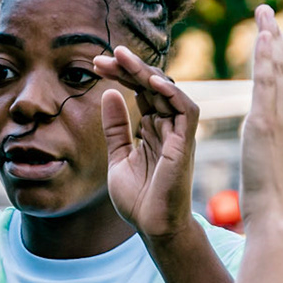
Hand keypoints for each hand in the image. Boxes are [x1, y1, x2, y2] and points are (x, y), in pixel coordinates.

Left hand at [95, 46, 199, 241]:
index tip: (96, 65)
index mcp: (152, 127)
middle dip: (128, 68)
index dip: (120, 75)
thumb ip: (116, 127)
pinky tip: (151, 82)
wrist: (153, 227)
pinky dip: (171, 93)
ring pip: (167, 91)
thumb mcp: (118, 156)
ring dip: (145, 72)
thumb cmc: (139, 198)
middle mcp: (168, 126)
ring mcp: (178, 133)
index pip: (139, 91)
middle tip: (105, 56)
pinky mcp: (186, 144)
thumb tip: (110, 94)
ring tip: (122, 58)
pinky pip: (186, 110)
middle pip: (152, 85)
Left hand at [238, 5, 282, 222]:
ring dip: (272, 38)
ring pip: (282, 68)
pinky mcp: (268, 123)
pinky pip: (268, 80)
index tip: (279, 40)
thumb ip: (281, 151)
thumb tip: (275, 151)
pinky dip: (266, 56)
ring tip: (263, 15)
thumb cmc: (279, 207)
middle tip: (268, 16)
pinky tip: (261, 36)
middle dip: (281, 40)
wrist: (281, 220)